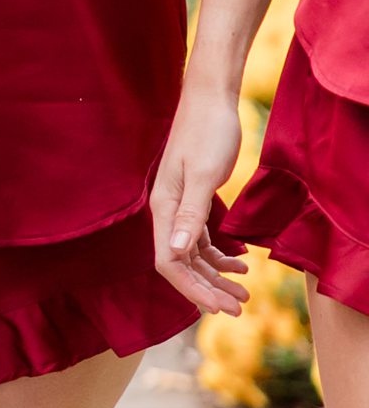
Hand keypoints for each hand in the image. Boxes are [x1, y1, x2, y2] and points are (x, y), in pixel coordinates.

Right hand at [151, 79, 251, 318]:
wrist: (211, 99)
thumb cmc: (207, 132)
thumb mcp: (202, 175)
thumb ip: (189, 215)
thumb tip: (174, 253)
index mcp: (163, 208)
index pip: (170, 263)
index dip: (193, 289)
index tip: (219, 307)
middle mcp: (166, 211)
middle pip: (182, 263)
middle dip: (208, 289)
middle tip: (238, 308)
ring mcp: (180, 206)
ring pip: (194, 254)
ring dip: (216, 276)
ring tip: (244, 293)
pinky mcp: (195, 199)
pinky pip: (203, 238)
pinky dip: (220, 255)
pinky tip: (240, 262)